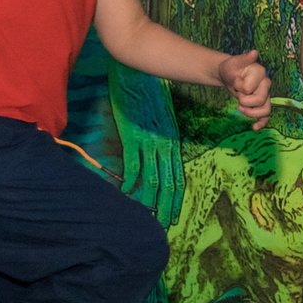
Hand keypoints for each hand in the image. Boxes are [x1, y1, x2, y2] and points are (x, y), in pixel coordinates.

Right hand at [111, 65, 185, 222]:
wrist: (138, 79)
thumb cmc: (148, 102)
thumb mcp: (159, 123)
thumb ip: (158, 143)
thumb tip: (157, 162)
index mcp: (170, 144)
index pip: (175, 177)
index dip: (175, 198)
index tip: (174, 215)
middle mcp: (161, 146)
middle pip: (168, 181)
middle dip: (167, 204)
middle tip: (168, 222)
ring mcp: (146, 142)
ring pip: (152, 176)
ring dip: (149, 197)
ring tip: (150, 214)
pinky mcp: (132, 136)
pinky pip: (132, 162)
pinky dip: (129, 179)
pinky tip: (127, 192)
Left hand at [219, 48, 272, 125]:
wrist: (230, 75)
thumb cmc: (232, 68)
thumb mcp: (234, 62)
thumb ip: (244, 59)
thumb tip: (254, 53)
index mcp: (260, 73)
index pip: (250, 88)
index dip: (240, 88)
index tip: (235, 82)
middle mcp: (265, 84)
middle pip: (260, 100)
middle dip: (245, 102)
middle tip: (237, 97)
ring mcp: (265, 95)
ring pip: (265, 110)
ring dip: (251, 113)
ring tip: (240, 108)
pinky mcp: (261, 104)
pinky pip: (266, 116)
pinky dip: (261, 123)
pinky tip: (254, 128)